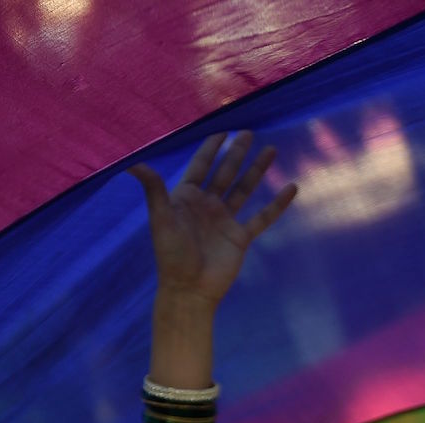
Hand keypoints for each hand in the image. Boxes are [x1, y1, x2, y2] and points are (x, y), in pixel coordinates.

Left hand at [128, 132, 296, 307]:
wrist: (190, 289)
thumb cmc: (172, 255)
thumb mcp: (161, 219)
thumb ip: (154, 190)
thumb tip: (132, 164)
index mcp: (186, 199)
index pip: (200, 167)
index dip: (210, 149)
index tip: (222, 131)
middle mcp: (207, 206)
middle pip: (224, 173)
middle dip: (236, 153)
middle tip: (248, 133)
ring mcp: (225, 220)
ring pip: (244, 189)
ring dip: (256, 170)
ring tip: (271, 150)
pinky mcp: (240, 236)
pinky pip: (262, 217)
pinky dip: (277, 204)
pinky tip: (291, 188)